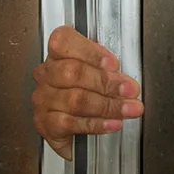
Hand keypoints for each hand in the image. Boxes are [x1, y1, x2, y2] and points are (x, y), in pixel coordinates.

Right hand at [31, 26, 143, 160]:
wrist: (68, 131)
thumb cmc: (82, 93)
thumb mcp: (95, 73)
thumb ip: (107, 69)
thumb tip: (125, 80)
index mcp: (57, 54)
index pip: (64, 42)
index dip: (90, 52)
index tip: (113, 64)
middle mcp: (47, 74)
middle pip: (72, 72)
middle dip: (106, 82)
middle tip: (129, 90)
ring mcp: (44, 99)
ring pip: (75, 99)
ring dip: (107, 105)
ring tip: (127, 109)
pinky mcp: (46, 123)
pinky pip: (71, 123)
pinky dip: (96, 124)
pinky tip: (112, 123)